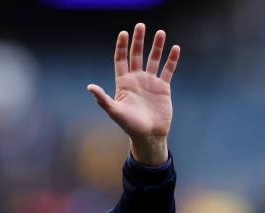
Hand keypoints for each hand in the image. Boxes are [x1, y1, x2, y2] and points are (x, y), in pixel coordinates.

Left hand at [87, 23, 180, 164]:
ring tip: (160, 32)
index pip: (120, 60)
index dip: (121, 47)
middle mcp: (136, 80)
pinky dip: (172, 59)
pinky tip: (175, 48)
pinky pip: (168, 70)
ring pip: (153, 60)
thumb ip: (103, 99)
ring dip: (157, 46)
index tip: (123, 33)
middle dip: (138, 41)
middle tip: (140, 25)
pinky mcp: (163, 87)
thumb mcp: (114, 111)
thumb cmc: (129, 125)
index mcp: (123, 83)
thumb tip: (89, 87)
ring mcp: (150, 82)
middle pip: (136, 55)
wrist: (148, 135)